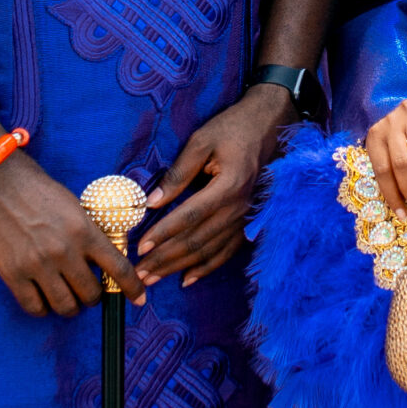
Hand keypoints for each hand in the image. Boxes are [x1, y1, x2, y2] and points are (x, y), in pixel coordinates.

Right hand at [0, 149, 146, 314]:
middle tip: (85, 289)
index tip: (138, 300)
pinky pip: (34, 307)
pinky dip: (42, 308)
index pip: (119, 269)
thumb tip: (102, 262)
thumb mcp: (73, 206)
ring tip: (65, 296)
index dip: (133, 289)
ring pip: (65, 306)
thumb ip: (88, 233)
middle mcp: (64, 251)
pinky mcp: (13, 273)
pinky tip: (41, 297)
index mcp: (84, 231)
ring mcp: (38, 264)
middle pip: (91, 294)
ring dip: (69, 305)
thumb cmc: (36, 188)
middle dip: (92, 296)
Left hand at [136, 87, 292, 287]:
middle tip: (139, 273)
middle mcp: (238, 208)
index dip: (164, 233)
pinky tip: (187, 279)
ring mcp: (245, 218)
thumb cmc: (231, 130)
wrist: (267, 128)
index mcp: (227, 186)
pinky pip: (226, 251)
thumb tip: (151, 202)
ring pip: (208, 250)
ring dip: (179, 267)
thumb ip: (177, 174)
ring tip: (153, 279)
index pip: (189, 216)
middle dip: (165, 259)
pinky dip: (206, 267)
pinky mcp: (247, 222)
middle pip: (197, 240)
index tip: (141, 247)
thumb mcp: (201, 142)